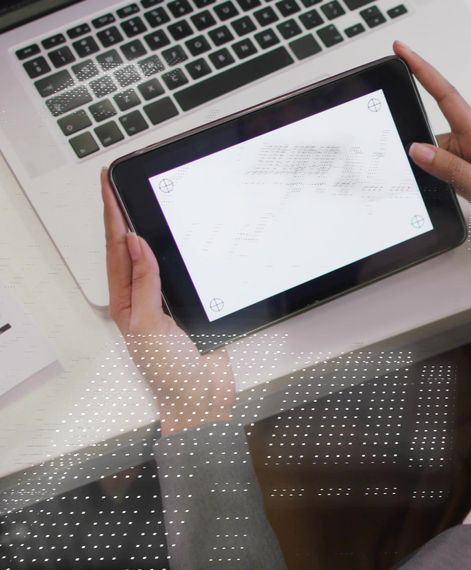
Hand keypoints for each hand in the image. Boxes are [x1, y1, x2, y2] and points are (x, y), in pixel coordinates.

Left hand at [101, 169, 235, 436]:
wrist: (203, 399)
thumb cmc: (169, 372)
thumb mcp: (149, 325)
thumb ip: (144, 283)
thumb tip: (137, 244)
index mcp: (125, 301)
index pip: (116, 248)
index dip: (112, 215)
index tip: (108, 185)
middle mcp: (143, 298)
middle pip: (130, 247)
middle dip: (122, 214)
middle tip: (117, 182)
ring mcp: (167, 301)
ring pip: (155, 256)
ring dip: (147, 228)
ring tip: (138, 199)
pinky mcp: (191, 305)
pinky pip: (181, 270)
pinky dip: (177, 250)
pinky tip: (178, 237)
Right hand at [394, 41, 470, 207]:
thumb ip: (452, 170)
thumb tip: (418, 149)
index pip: (446, 96)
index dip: (423, 71)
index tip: (404, 51)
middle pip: (434, 130)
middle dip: (421, 142)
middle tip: (430, 165)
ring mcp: (470, 157)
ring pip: (435, 154)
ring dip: (432, 171)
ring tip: (454, 191)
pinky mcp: (466, 171)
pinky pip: (441, 169)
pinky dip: (435, 179)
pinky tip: (447, 194)